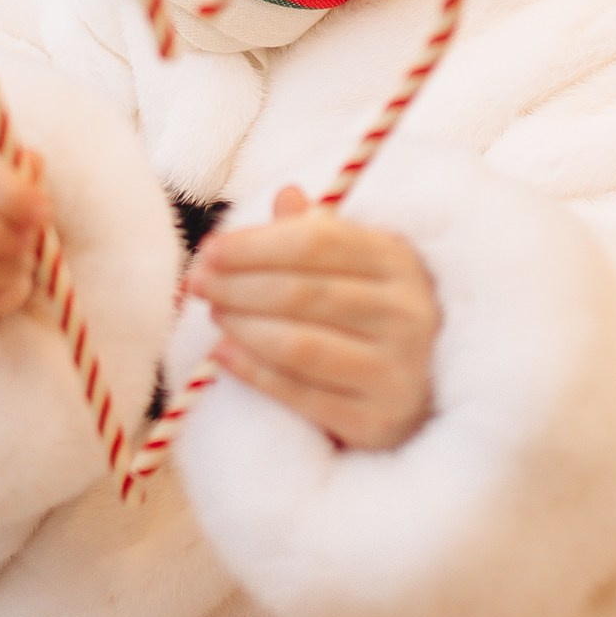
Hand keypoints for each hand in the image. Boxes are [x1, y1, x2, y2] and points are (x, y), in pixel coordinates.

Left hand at [188, 186, 437, 449]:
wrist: (418, 398)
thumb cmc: (370, 320)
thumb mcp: (354, 269)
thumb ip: (318, 234)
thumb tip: (286, 194)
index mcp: (400, 264)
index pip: (321, 240)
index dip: (258, 244)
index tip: (211, 249)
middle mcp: (407, 315)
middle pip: (304, 293)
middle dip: (238, 285)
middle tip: (197, 284)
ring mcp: (396, 372)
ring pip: (299, 345)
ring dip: (243, 327)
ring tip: (214, 314)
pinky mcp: (377, 422)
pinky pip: (300, 395)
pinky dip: (252, 372)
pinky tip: (222, 354)